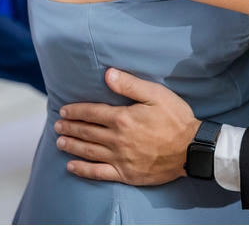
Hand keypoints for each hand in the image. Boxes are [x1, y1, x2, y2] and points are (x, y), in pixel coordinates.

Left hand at [54, 68, 198, 185]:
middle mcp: (117, 139)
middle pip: (87, 132)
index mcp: (122, 118)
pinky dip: (83, 170)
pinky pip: (98, 173)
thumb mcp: (157, 94)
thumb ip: (130, 85)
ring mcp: (120, 158)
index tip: (63, 111)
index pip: (92, 112)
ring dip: (72, 146)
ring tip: (59, 142)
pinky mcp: (125, 174)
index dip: (76, 111)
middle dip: (70, 127)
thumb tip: (108, 75)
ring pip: (89, 151)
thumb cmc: (176, 119)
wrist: (191, 150)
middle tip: (57, 126)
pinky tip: (72, 166)